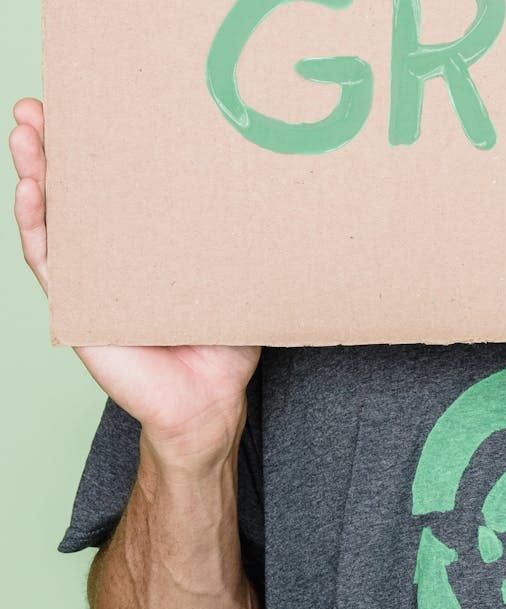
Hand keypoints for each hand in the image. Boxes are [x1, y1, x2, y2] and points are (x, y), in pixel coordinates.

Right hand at [10, 98, 260, 473]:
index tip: (90, 105)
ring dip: (34, 175)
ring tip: (26, 133)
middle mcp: (110, 257)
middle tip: (42, 106)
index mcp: (146, 245)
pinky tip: (31, 193)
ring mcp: (89, 281)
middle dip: (54, 147)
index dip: (99, 149)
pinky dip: (39, 227)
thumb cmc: (225, 340)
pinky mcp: (78, 311)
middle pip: (75, 193)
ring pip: (53, 219)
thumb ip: (237, 240)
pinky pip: (51, 263)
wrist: (210, 400)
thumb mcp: (233, 277)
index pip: (116, 188)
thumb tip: (273, 189)